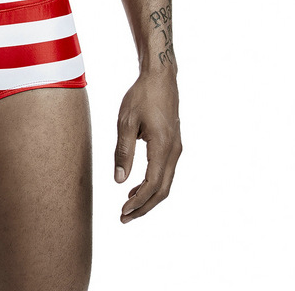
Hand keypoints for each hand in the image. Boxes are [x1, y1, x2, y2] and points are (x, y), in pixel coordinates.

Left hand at [114, 71, 181, 222]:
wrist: (160, 77)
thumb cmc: (142, 95)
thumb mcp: (126, 121)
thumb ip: (123, 152)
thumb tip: (119, 180)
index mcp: (163, 146)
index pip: (152, 184)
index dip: (138, 201)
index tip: (122, 211)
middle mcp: (174, 151)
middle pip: (162, 190)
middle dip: (144, 207)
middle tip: (124, 217)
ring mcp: (176, 147)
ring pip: (166, 182)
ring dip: (148, 197)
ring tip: (128, 205)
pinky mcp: (173, 143)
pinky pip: (165, 171)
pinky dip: (153, 184)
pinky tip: (137, 186)